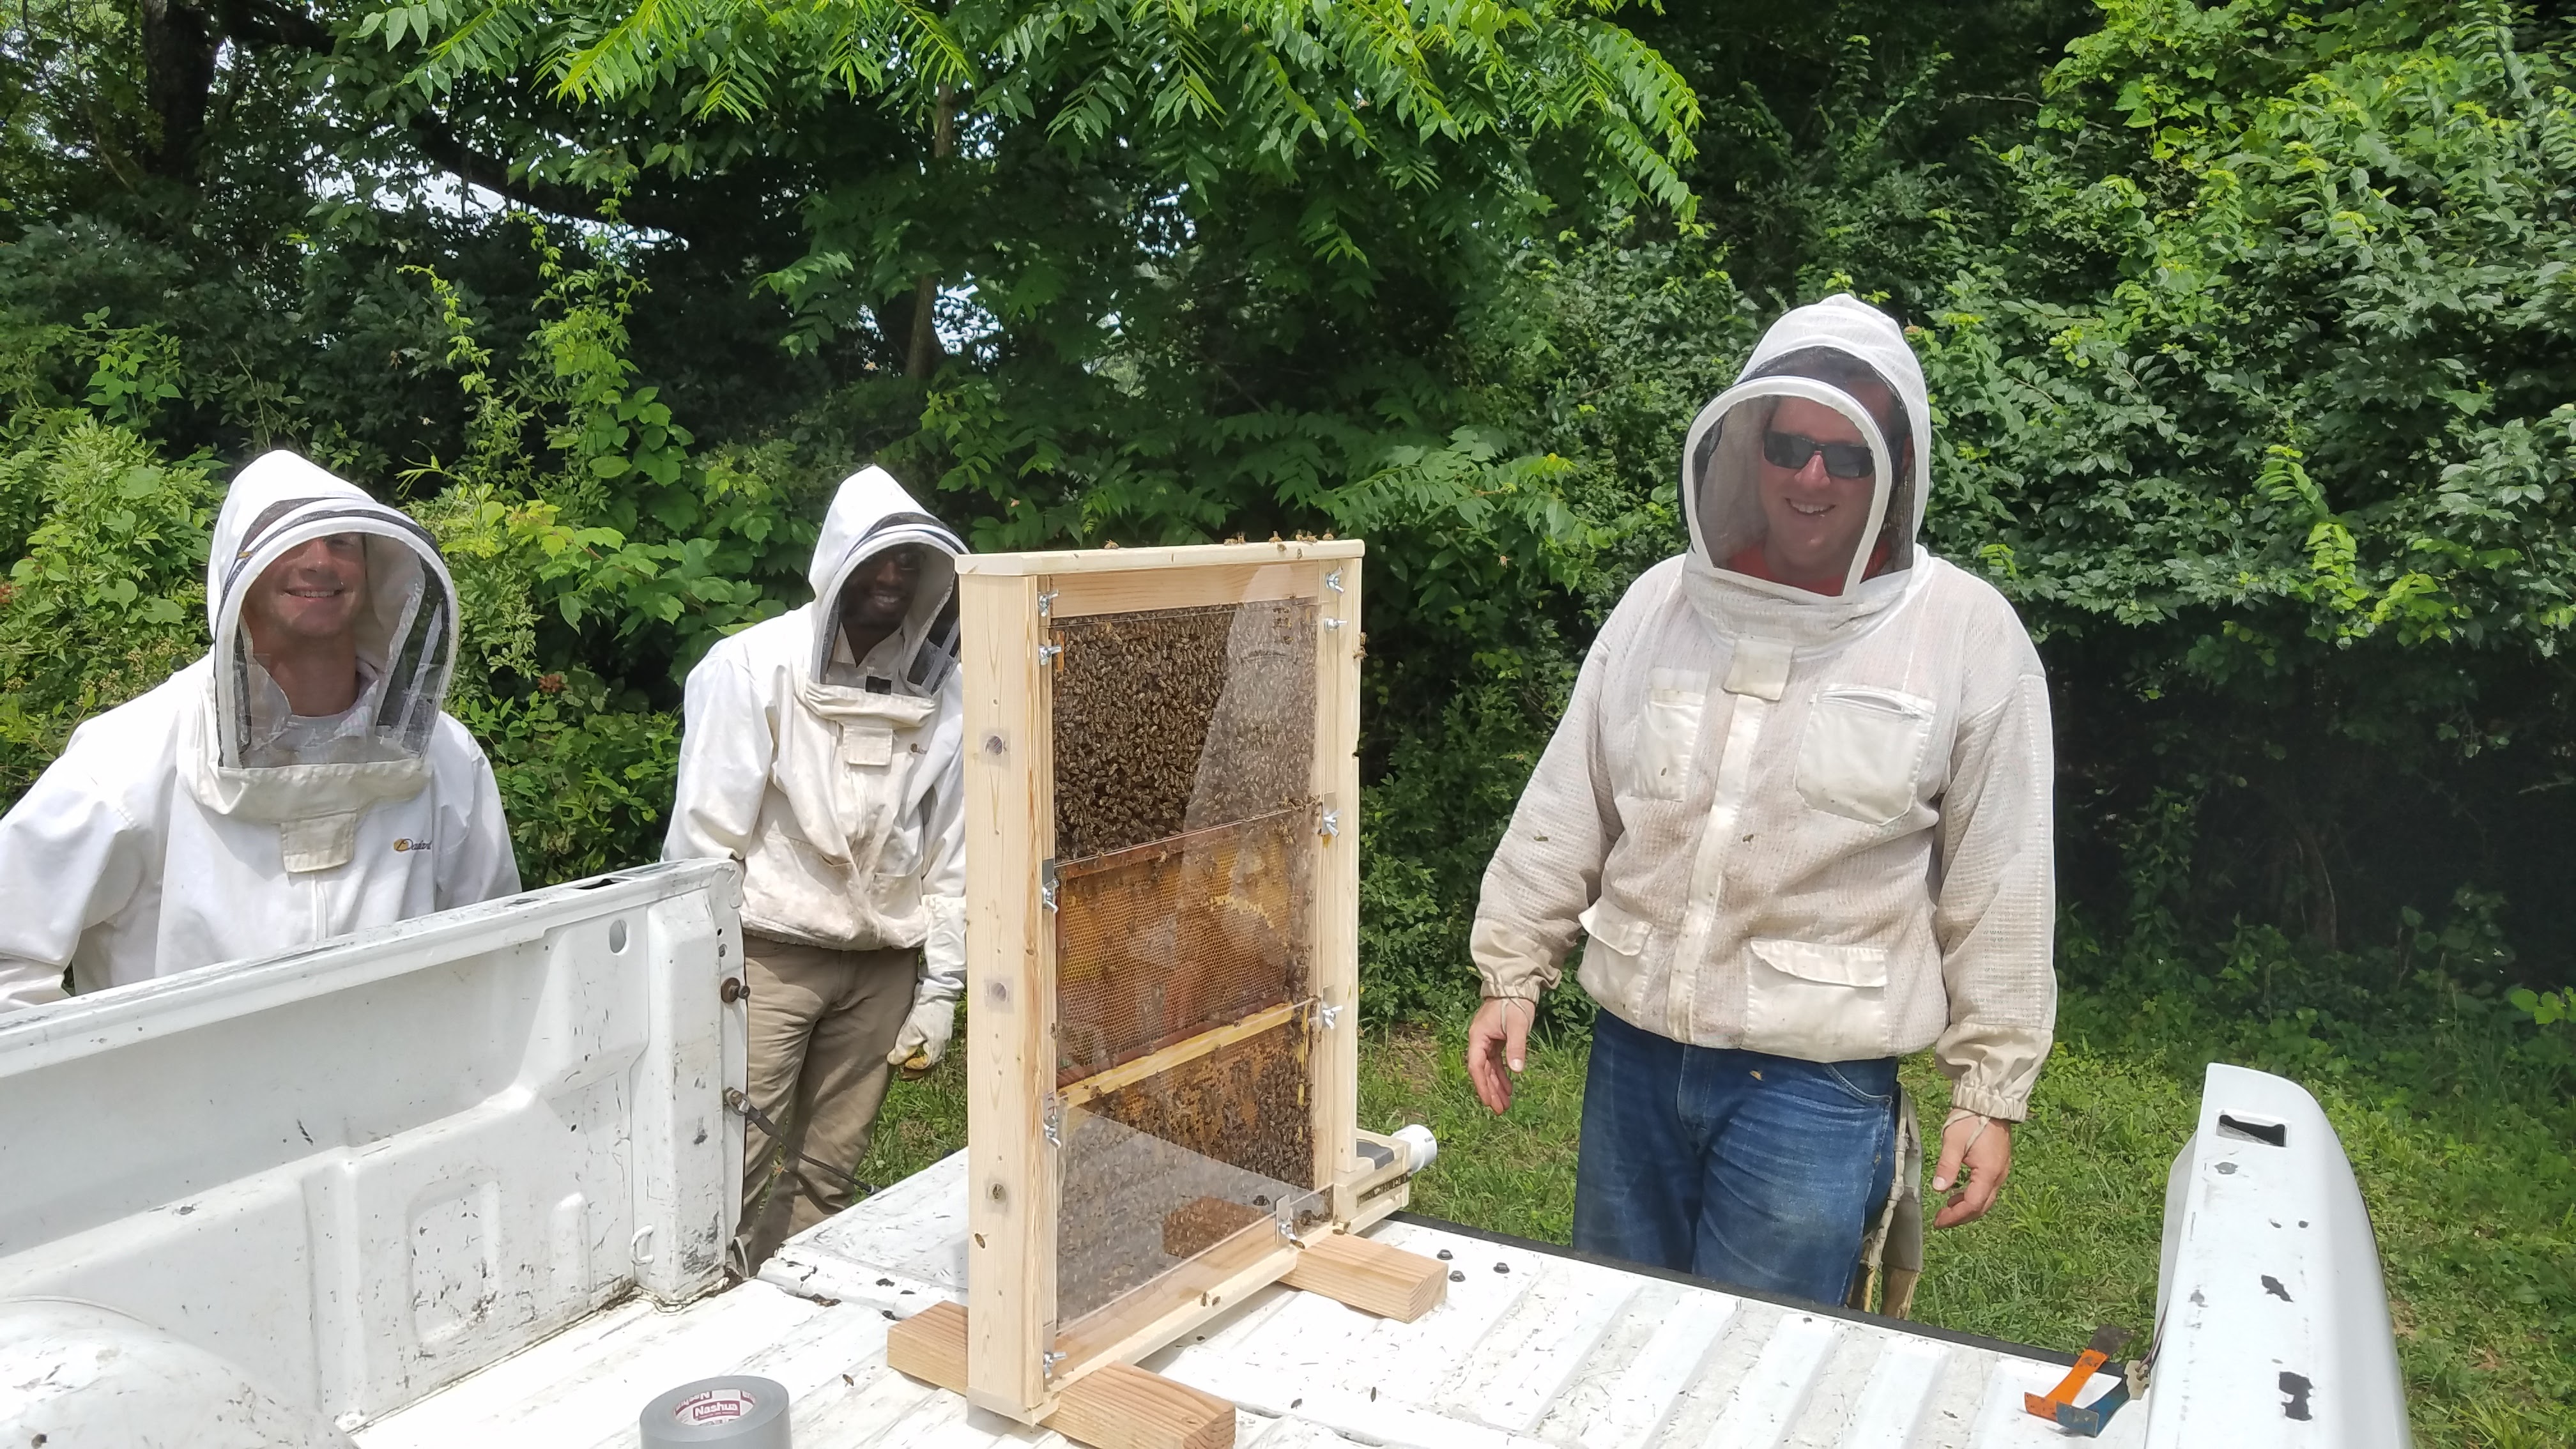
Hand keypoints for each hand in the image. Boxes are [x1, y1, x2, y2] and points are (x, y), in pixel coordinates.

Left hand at [887, 997, 956, 1075]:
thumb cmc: (926, 1010)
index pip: (926, 1067)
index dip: (913, 1070)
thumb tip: (894, 1061)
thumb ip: (903, 1049)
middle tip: (903, 1069)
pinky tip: (914, 1043)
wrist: (938, 989)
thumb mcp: (911, 1031)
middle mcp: (942, 1044)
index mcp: (937, 1048)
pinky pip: (931, 1044)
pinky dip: (922, 1048)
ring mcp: (942, 1035)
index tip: (901, 1067)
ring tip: (907, 1057)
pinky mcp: (939, 1026)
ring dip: (919, 1058)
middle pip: (930, 1062)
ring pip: (931, 1053)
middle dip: (916, 1068)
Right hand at [1466, 997, 1534, 1114]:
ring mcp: (1487, 1041)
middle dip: (1490, 1091)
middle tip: (1500, 1110)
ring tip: (1505, 1104)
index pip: (1476, 1066)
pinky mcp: (1495, 1040)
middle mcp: (1479, 1041)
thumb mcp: (1517, 1025)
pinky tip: (1509, 1087)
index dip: (1482, 1086)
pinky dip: (1502, 1075)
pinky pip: (1496, 1062)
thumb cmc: (1514, 1004)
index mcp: (1478, 1037)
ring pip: (1489, 1069)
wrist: (1516, 986)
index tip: (1489, 1102)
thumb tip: (1517, 1071)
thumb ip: (1516, 1047)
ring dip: (1496, 1086)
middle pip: (1482, 1071)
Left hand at [1930, 1109, 2014, 1227]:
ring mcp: (2001, 1172)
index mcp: (1988, 1173)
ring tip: (1946, 1209)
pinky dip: (1971, 1197)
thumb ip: (1947, 1166)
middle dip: (1960, 1217)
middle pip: (1981, 1207)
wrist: (1989, 1103)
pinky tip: (1957, 1193)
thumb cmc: (1971, 1119)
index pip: (1973, 1205)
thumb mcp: (1954, 1141)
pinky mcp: (1998, 1166)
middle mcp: (1999, 1176)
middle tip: (1940, 1220)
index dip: (1955, 1216)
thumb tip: (1938, 1189)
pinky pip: (1986, 1190)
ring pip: (1985, 1200)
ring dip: (1966, 1208)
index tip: (1938, 1221)